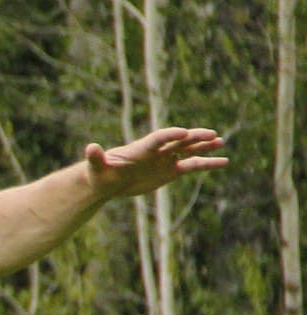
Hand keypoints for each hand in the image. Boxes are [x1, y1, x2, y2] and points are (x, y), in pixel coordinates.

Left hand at [82, 128, 226, 202]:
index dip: (170, 135)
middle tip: (211, 134)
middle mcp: (157, 151)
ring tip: (221, 141)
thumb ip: (95, 157)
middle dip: (194, 137)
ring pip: (189, 150)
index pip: (159, 138)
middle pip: (179, 141)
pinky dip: (207, 163)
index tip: (184, 132)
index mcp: (141, 148)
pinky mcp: (170, 171)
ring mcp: (165, 159)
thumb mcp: (96, 168)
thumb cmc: (99, 174)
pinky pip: (192, 166)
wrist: (107, 182)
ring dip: (204, 146)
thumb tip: (90, 148)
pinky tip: (224, 161)